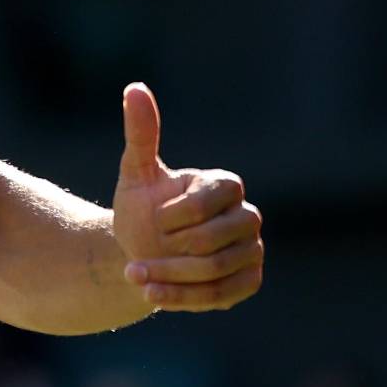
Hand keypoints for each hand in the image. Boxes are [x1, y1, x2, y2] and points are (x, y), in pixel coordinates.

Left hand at [111, 82, 263, 312]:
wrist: (143, 250)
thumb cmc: (144, 207)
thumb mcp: (137, 172)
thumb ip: (141, 134)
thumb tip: (135, 88)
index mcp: (225, 185)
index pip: (204, 203)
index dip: (171, 216)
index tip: (151, 216)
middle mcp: (247, 216)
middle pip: (212, 242)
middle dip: (168, 253)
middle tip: (135, 256)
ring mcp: (252, 250)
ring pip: (215, 271)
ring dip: (169, 279)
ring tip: (134, 278)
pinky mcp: (249, 281)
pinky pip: (222, 295)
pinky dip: (183, 298)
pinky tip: (150, 295)